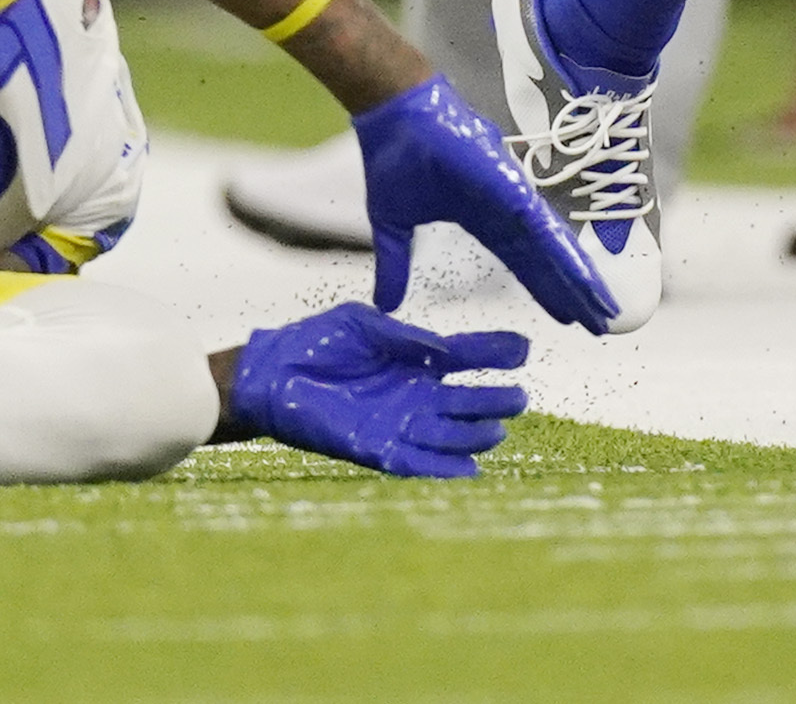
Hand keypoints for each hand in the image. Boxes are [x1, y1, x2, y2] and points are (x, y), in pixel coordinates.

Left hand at [226, 303, 531, 478]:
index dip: (494, 352)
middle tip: (519, 398)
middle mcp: (413, 393)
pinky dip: (442, 468)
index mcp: (415, 359)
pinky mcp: (375, 448)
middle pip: (464, 401)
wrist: (272, 375)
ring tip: (497, 431)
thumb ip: (403, 337)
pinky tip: (469, 469)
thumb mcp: (364, 326)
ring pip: (447, 434)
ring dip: (473, 436)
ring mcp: (397, 423)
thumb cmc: (316, 342)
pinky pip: (416, 463)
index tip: (523, 348)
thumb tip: (444, 349)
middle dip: (492, 401)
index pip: (465, 356)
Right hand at [351, 75, 618, 336]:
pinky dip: (564, 253)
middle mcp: (505, 211)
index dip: (545, 289)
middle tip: (601, 323)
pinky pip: (542, 228)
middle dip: (572, 293)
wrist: (393, 115)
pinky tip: (584, 277)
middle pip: (546, 262)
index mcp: (482, 219)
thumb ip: (395, 266)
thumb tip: (387, 304)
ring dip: (578, 280)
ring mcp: (511, 198)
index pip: (522, 263)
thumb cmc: (394, 158)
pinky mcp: (510, 187)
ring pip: (553, 249)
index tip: (567, 317)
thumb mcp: (392, 227)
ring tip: (603, 310)